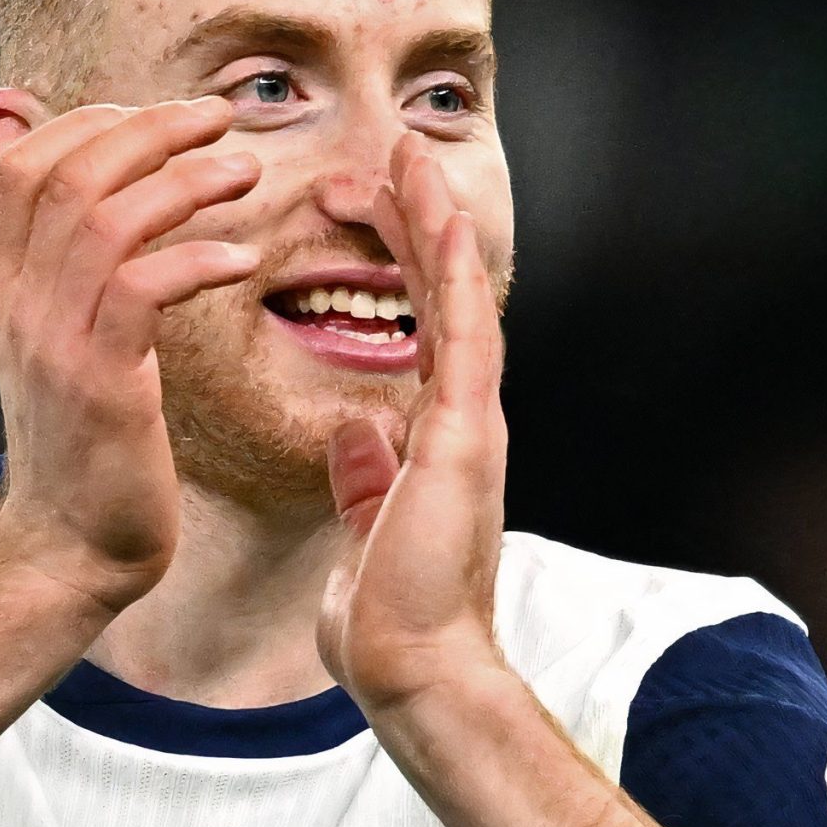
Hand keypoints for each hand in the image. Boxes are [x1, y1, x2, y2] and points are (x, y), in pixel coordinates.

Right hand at [0, 94, 262, 611]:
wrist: (65, 552)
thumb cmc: (88, 452)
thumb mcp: (63, 349)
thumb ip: (75, 280)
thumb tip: (108, 218)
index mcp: (10, 284)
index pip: (28, 164)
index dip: (96, 121)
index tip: (164, 120)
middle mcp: (20, 301)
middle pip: (66, 172)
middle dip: (149, 128)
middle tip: (220, 118)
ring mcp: (53, 340)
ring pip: (104, 220)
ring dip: (184, 181)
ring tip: (246, 172)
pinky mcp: (98, 384)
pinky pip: (140, 291)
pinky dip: (197, 260)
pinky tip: (243, 262)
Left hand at [316, 132, 509, 711]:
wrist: (413, 669)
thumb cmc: (390, 616)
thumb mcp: (364, 527)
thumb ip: (367, 476)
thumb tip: (356, 432)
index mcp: (436, 434)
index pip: (418, 323)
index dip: (393, 260)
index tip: (360, 206)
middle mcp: (462, 416)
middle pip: (441, 294)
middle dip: (411, 223)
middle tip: (383, 159)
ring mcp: (471, 421)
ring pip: (458, 297)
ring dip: (434, 224)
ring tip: (410, 157)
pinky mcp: (466, 434)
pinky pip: (464, 334)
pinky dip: (453, 272)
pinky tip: (438, 219)